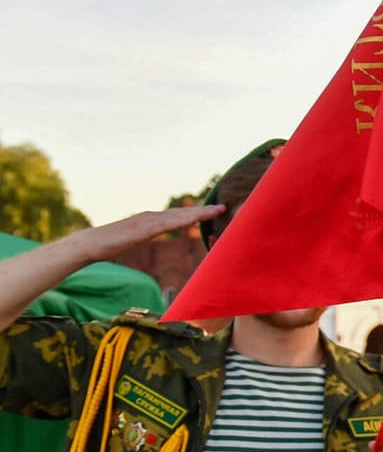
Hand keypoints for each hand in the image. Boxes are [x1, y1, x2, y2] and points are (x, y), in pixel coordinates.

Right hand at [76, 205, 224, 263]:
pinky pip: (165, 225)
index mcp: (151, 220)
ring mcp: (147, 222)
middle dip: (204, 210)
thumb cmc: (111, 244)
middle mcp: (152, 217)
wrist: (90, 244)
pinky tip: (193, 219)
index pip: (179, 215)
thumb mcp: (135, 239)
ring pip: (178, 216)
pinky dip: (181, 221)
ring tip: (217, 210)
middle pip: (183, 213)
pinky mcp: (142, 230)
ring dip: (198, 213)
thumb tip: (153, 235)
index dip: (197, 213)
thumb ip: (146, 235)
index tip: (214, 211)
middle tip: (224, 207)